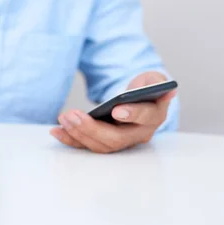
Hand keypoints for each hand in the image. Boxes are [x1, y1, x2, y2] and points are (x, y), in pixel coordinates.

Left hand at [50, 72, 176, 152]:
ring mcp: (122, 141)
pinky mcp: (105, 142)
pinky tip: (56, 130)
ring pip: (101, 145)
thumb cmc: (144, 88)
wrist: (137, 99)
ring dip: (78, 134)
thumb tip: (166, 89)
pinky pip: (88, 145)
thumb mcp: (152, 79)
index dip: (131, 114)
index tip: (115, 110)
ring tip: (63, 118)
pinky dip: (71, 139)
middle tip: (73, 115)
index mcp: (154, 115)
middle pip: (116, 138)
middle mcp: (139, 134)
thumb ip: (156, 81)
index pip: (145, 117)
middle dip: (92, 128)